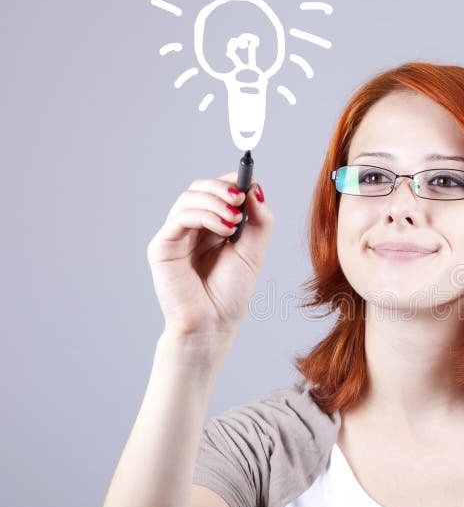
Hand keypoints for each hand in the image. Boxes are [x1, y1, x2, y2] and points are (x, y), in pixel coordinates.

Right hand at [147, 172, 274, 343]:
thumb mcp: (253, 251)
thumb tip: (256, 188)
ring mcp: (176, 235)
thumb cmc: (230, 294)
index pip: (218, 191)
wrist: (213, 325)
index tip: (248, 182)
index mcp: (212, 227)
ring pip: (189, 198)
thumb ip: (259, 220)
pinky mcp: (162, 246)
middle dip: (222, 188)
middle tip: (240, 199)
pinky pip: (180, 217)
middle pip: (200, 188)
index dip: (231, 180)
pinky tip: (224, 228)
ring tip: (234, 219)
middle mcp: (192, 228)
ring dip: (215, 201)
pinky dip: (204, 215)